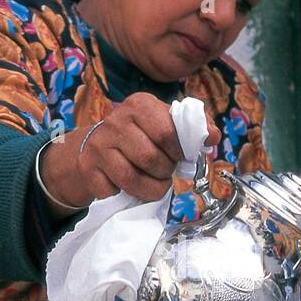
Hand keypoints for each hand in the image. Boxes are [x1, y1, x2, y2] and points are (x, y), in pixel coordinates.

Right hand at [42, 93, 221, 208]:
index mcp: (140, 105)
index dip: (179, 151)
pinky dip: (126, 195)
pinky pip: (114, 191)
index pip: (167, 132)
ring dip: (151, 189)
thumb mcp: (165, 124)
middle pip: (151, 158)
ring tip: (155, 183)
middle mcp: (116, 121)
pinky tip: (128, 187)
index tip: (180, 156)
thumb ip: (192, 128)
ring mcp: (99, 145)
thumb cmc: (140, 136)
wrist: (96, 147)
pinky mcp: (88, 168)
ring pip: (132, 179)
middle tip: (165, 171)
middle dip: (165, 172)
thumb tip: (212, 136)